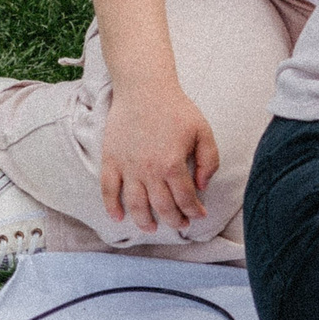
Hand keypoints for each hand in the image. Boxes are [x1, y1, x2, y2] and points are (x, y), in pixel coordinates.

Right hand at [100, 81, 218, 236]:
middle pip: (161, 206)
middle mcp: (148, 171)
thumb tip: (203, 186)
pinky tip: (119, 217)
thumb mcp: (203, 131)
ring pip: (134, 204)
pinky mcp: (110, 161)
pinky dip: (112, 207)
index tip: (198, 216)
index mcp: (172, 164)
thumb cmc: (176, 109)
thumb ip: (209, 160)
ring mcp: (127, 167)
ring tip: (151, 228)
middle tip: (180, 226)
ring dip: (143, 220)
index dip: (193, 211)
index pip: (184, 198)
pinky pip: (108, 190)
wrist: (144, 91)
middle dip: (173, 220)